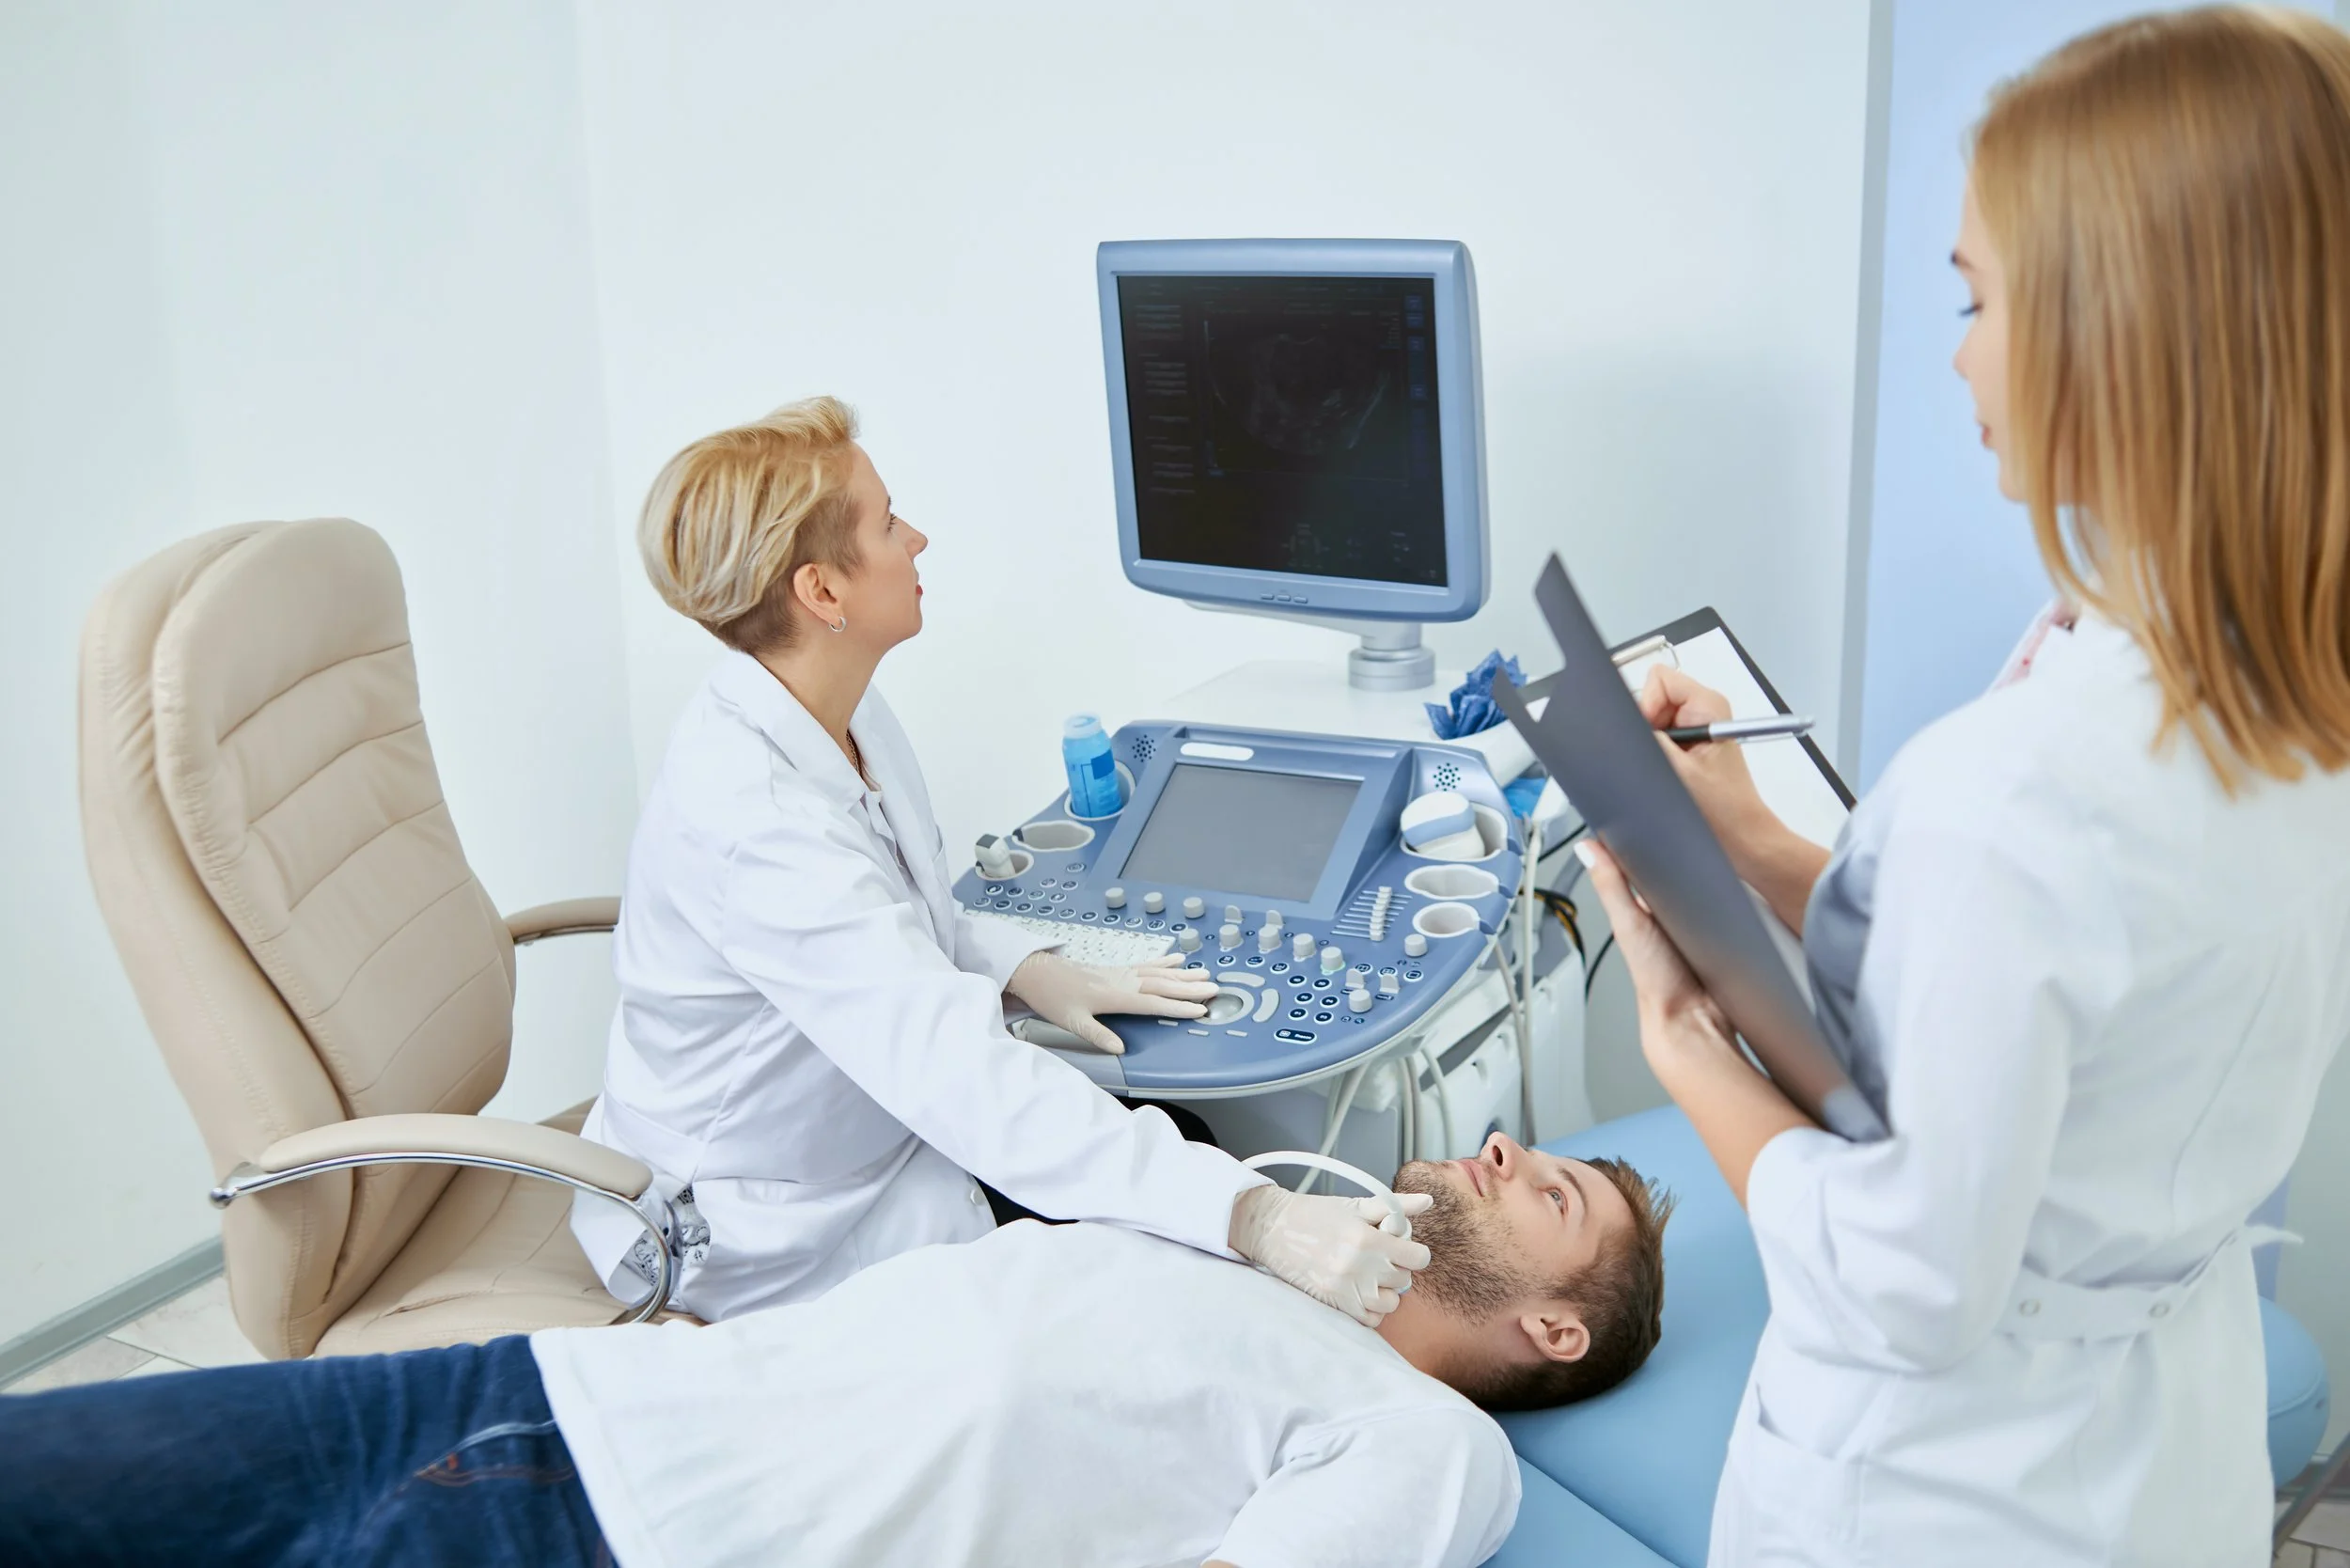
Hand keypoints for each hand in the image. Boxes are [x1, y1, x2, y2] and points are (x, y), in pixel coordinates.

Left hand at [1005, 950, 1217, 1054]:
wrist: (1037, 972)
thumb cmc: (1054, 997)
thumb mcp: (1072, 1021)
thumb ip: (1098, 1035)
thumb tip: (1120, 1048)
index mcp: (1114, 996)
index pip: (1153, 1003)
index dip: (1177, 1008)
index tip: (1200, 1010)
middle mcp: (1122, 981)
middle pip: (1162, 985)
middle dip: (1189, 988)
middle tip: (1215, 989)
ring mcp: (1121, 973)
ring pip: (1158, 973)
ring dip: (1182, 975)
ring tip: (1205, 974)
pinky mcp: (1117, 969)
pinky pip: (1147, 965)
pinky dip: (1164, 962)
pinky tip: (1177, 959)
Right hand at [1227, 1184, 1433, 1326]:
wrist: (1274, 1229)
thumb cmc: (1316, 1214)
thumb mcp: (1357, 1204)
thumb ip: (1396, 1207)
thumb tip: (1428, 1201)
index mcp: (1368, 1238)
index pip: (1418, 1258)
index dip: (1415, 1253)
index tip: (1403, 1248)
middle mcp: (1359, 1266)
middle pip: (1404, 1281)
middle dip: (1397, 1269)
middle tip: (1380, 1258)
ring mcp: (1345, 1288)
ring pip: (1389, 1304)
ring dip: (1387, 1292)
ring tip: (1373, 1277)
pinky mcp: (1332, 1303)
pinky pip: (1369, 1319)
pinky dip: (1370, 1309)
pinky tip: (1361, 1291)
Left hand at [1575, 839, 1740, 1079]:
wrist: (1695, 1018)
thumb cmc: (1657, 981)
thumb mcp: (1629, 924)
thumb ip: (1611, 887)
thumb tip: (1587, 849)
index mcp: (1642, 909)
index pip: (1643, 864)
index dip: (1648, 839)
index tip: (1655, 812)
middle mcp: (1668, 913)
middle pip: (1678, 871)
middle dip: (1687, 853)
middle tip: (1694, 830)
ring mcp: (1698, 921)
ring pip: (1705, 885)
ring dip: (1712, 873)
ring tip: (1717, 854)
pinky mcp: (1725, 930)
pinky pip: (1728, 903)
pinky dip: (1733, 894)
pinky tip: (1739, 883)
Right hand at [1635, 667, 1778, 871]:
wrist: (1741, 840)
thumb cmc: (1723, 810)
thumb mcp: (1678, 771)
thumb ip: (1647, 740)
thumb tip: (1618, 721)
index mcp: (1709, 705)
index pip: (1659, 679)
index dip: (1645, 704)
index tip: (1647, 735)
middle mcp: (1703, 711)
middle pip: (1652, 698)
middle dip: (1644, 726)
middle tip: (1658, 758)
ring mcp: (1695, 729)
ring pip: (1650, 720)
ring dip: (1649, 744)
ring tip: (1666, 770)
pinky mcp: (1689, 746)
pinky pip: (1657, 738)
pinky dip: (1653, 754)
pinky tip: (1665, 774)